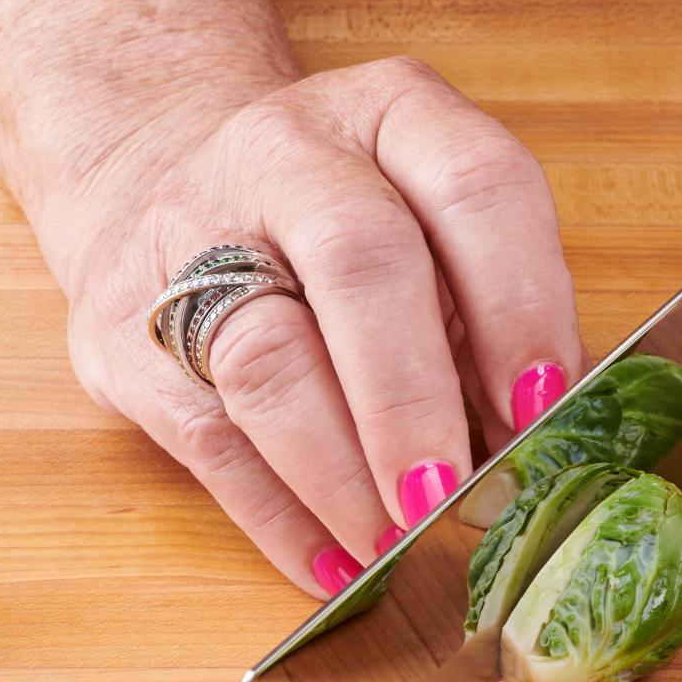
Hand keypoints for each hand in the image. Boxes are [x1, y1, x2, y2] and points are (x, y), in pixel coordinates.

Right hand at [57, 59, 585, 597]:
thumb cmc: (348, 238)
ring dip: (344, 474)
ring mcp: (190, 234)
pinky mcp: (126, 336)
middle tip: (456, 494)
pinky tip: (337, 566)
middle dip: (415, 396)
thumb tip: (555, 450)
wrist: (165, 189)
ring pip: (268, 358)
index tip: (545, 404)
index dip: (521, 300)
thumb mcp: (437, 236)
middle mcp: (288, 152)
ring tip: (400, 546)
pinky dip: (283, 519)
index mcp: (394, 114)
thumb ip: (496, 324)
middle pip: (359, 261)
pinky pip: (210, 441)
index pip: (475, 185)